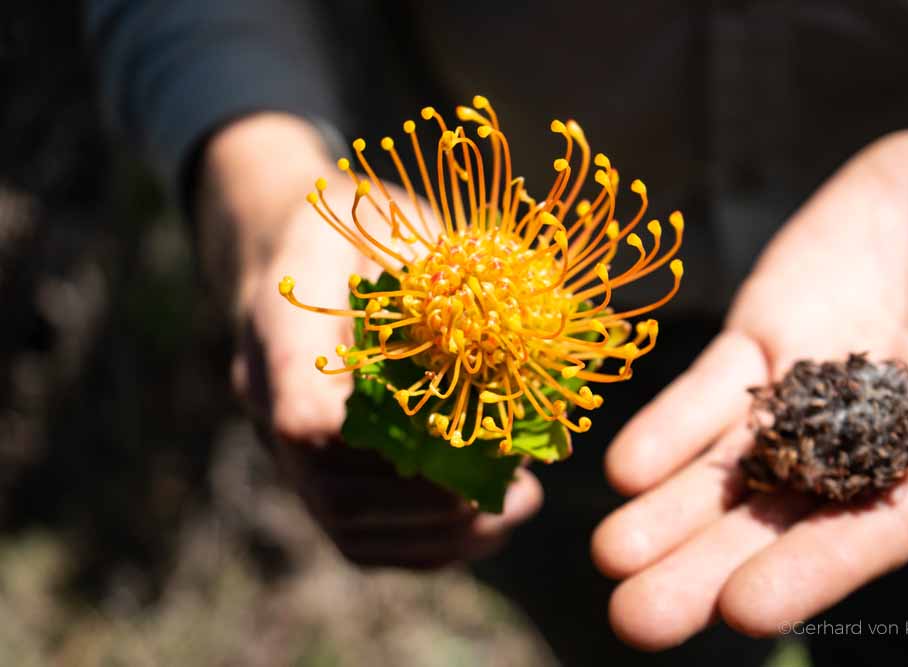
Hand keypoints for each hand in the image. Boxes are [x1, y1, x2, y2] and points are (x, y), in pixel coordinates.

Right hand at [200, 113, 541, 568]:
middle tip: (516, 494)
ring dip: (440, 535)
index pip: (304, 418)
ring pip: (350, 528)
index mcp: (278, 334)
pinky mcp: (312, 469)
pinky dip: (425, 544)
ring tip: (512, 513)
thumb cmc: (350, 228)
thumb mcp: (388, 223)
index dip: (387, 449)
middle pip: (336, 495)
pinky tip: (482, 527)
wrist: (287, 249)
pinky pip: (359, 534)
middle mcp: (267, 404)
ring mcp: (285, 445)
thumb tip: (519, 338)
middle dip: (437, 504)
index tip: (466, 447)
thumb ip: (435, 276)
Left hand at [591, 119, 907, 647]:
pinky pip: (708, 390)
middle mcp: (870, 430)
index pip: (879, 521)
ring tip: (607, 559)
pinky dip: (667, 429)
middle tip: (637, 620)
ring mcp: (807, 386)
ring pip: (732, 462)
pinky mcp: (761, 339)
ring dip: (668, 514)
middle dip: (708, 567)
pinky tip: (619, 470)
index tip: (742, 613)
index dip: (813, 571)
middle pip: (784, 513)